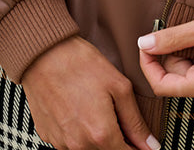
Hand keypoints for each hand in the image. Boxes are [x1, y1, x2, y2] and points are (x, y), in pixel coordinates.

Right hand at [22, 35, 159, 149]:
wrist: (43, 53)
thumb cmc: (81, 64)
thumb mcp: (118, 86)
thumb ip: (135, 121)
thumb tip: (150, 146)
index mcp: (101, 134)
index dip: (137, 148)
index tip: (141, 141)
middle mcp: (79, 145)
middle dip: (116, 140)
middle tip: (115, 114)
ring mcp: (61, 143)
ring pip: (88, 149)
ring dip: (96, 136)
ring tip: (94, 106)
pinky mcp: (48, 136)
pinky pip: (70, 142)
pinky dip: (78, 132)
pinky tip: (78, 109)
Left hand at [138, 4, 193, 105]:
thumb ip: (175, 37)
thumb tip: (145, 43)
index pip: (163, 86)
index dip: (148, 64)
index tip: (145, 41)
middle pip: (174, 79)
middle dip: (166, 54)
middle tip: (167, 26)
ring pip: (187, 73)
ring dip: (180, 52)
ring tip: (188, 28)